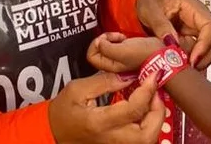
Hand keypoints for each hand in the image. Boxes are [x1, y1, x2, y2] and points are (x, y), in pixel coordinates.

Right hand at [49, 71, 164, 143]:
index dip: (147, 91)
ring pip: (146, 141)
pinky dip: (148, 126)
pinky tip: (144, 110)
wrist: (53, 133)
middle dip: (158, 113)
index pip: (133, 110)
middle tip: (155, 92)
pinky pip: (139, 140)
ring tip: (152, 100)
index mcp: (99, 123)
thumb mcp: (78, 89)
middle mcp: (110, 139)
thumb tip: (130, 75)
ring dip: (155, 120)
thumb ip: (105, 81)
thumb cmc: (63, 110)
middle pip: (147, 136)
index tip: (153, 74)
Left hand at [88, 32, 164, 72]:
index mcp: (110, 68)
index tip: (108, 39)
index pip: (91, 56)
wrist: (165, 53)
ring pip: (105, 47)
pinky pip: (114, 45)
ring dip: (111, 39)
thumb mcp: (124, 50)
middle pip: (97, 50)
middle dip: (104, 40)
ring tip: (122, 37)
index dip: (97, 44)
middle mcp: (113, 66)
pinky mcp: (127, 53)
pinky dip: (118, 39)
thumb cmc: (145, 53)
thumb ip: (107, 48)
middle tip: (116, 36)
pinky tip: (127, 38)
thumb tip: (98, 43)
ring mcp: (120, 60)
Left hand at [134, 0, 210, 67]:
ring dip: (202, 60)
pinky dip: (195, 61)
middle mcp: (201, 18)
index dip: (206, 45)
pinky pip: (202, 52)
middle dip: (207, 56)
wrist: (149, 0)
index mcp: (193, 7)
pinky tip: (183, 66)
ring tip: (184, 68)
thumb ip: (160, 25)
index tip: (192, 60)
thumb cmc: (150, 0)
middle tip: (189, 68)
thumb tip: (173, 44)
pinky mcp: (195, 39)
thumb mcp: (150, 10)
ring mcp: (200, 29)